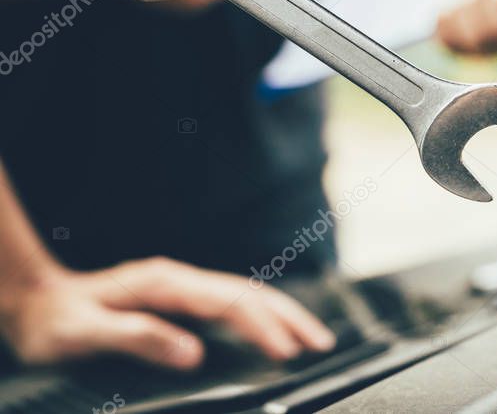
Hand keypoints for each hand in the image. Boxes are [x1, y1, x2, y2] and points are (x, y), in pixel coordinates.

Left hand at [0, 257, 335, 369]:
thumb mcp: (86, 334)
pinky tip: (276, 328)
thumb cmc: (57, 321)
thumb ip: (139, 338)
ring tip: (312, 337)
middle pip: (249, 292)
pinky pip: (234, 303)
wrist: (37, 301)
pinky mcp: (182, 298)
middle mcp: (180, 280)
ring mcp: (183, 286)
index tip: (287, 351)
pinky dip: (263, 315)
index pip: (228, 302)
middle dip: (289, 316)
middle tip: (322, 343)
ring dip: (283, 314)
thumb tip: (192, 353)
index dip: (262, 327)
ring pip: (247, 294)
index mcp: (164, 284)